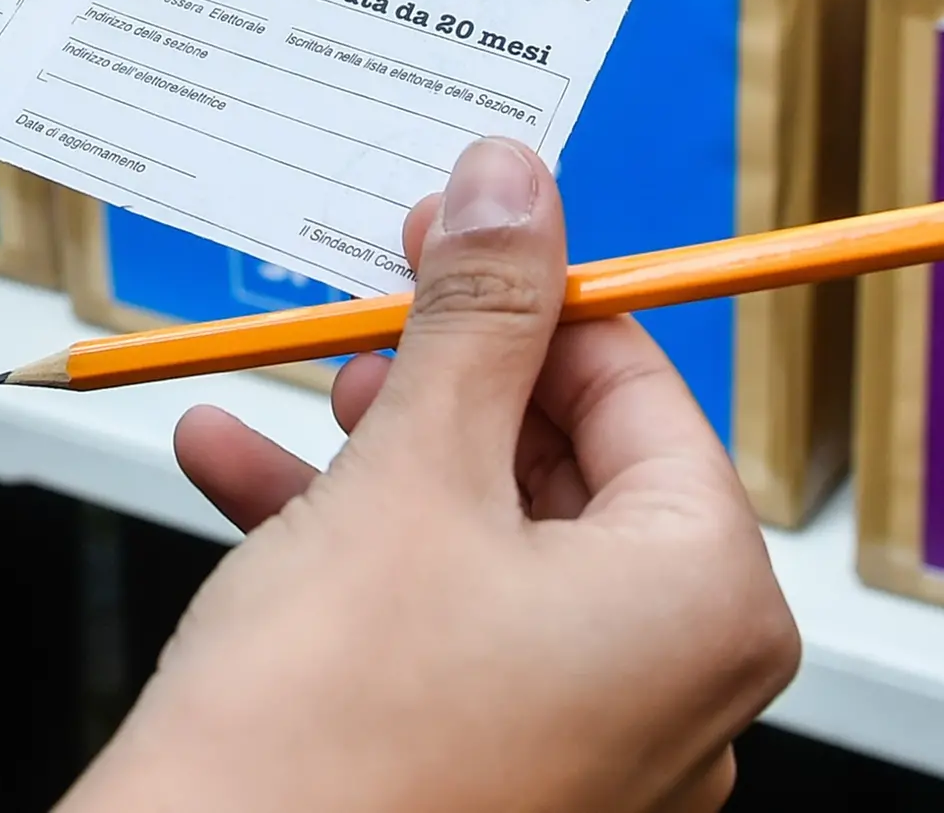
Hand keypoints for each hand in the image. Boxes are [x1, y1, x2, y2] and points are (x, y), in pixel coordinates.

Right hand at [69, 140, 798, 812]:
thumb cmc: (330, 736)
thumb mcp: (410, 471)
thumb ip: (477, 316)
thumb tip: (513, 190)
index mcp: (706, 605)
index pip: (643, 391)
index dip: (533, 292)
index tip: (452, 231)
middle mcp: (673, 689)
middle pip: (567, 467)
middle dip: (445, 378)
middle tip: (362, 315)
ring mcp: (585, 748)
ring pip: (486, 544)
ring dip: (373, 454)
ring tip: (285, 396)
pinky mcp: (491, 778)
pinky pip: (438, 629)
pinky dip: (350, 551)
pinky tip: (237, 474)